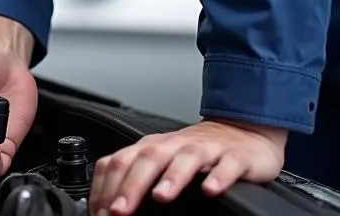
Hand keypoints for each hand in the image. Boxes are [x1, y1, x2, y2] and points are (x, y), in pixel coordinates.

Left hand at [90, 118, 286, 214]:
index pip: (120, 161)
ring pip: (186, 158)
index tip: (99, 213)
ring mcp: (205, 149)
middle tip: (119, 211)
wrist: (240, 132)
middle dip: (131, 185)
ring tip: (160, 197)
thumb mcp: (161, 163)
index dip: (107, 187)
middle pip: (149, 158)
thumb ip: (136, 180)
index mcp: (152, 147)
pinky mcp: (234, 156)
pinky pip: (226, 165)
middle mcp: (175, 145)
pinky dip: (218, 177)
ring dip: (171, 177)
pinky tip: (210, 191)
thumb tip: (110, 208)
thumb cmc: (194, 154)